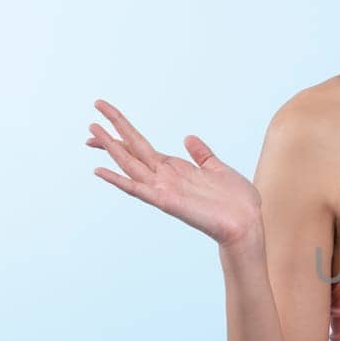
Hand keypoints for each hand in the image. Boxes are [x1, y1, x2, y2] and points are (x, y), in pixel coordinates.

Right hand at [86, 99, 262, 244]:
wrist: (247, 223)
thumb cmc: (236, 201)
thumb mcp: (218, 168)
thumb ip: (202, 154)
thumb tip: (189, 138)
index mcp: (174, 168)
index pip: (141, 146)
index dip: (123, 131)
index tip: (105, 118)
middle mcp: (164, 177)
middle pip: (131, 151)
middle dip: (111, 134)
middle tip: (91, 118)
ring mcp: (163, 189)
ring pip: (130, 165)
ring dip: (111, 149)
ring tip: (92, 132)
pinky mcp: (167, 201)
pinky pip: (138, 190)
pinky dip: (118, 181)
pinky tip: (100, 170)